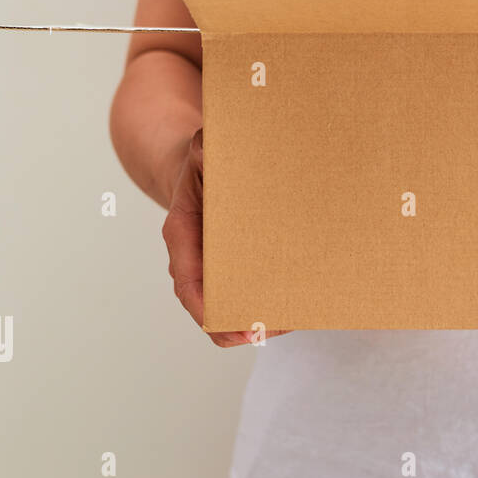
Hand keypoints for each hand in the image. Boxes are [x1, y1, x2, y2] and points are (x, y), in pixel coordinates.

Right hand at [161, 128, 290, 346]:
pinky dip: (269, 301)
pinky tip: (295, 305)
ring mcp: (217, 264)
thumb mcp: (201, 151)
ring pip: (232, 303)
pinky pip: (248, 289)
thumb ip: (202, 149)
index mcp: (182, 234)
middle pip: (211, 305)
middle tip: (272, 329)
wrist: (202, 168)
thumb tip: (207, 147)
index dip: (208, 310)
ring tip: (290, 321)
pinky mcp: (239, 263)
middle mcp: (196, 258)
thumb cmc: (202, 163)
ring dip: (259, 318)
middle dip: (239, 324)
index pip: (188, 282)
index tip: (235, 328)